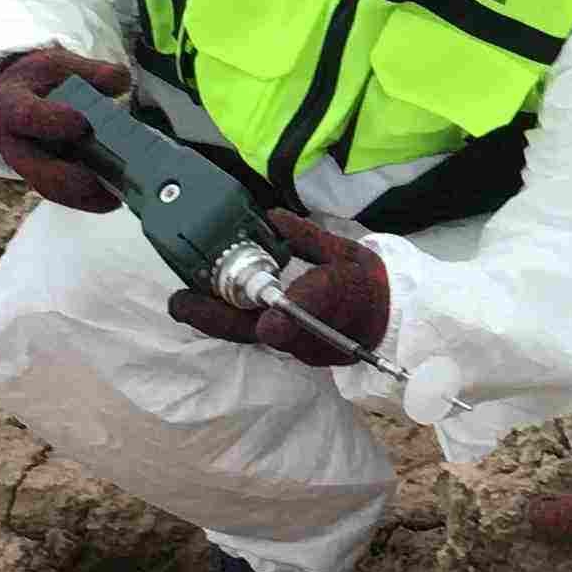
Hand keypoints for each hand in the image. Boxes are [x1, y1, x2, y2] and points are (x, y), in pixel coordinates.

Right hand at [0, 46, 130, 210]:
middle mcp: (13, 141)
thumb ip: (91, 71)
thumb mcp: (60, 63)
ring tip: (115, 198)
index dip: (52, 122)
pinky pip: (61, 194)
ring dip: (82, 197)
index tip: (83, 123)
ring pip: (49, 188)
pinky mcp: (42, 177)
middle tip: (100, 179)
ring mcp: (26, 164)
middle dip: (68, 178)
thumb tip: (120, 80)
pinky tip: (112, 199)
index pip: (27, 115)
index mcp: (12, 104)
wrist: (18, 94)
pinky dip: (86, 201)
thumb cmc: (40, 80)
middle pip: (34, 168)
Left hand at [165, 209, 391, 361]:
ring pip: (255, 336)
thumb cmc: (371, 284)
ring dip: (219, 320)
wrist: (392, 321)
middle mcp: (314, 331)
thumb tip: (273, 217)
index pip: (309, 306)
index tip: (267, 321)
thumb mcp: (347, 252)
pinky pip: (260, 338)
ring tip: (187, 303)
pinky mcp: (298, 353)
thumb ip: (308, 238)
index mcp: (335, 299)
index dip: (286, 313)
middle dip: (215, 317)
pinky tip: (214, 307)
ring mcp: (304, 347)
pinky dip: (235, 322)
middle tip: (179, 302)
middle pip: (259, 330)